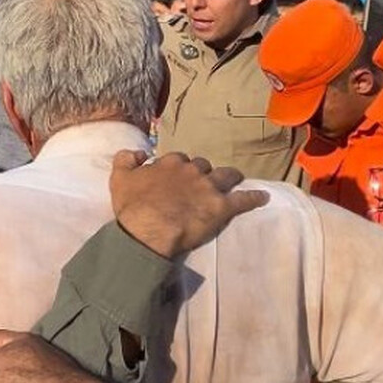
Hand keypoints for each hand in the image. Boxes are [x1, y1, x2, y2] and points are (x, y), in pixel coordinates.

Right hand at [110, 151, 269, 258]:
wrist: (149, 229)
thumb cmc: (133, 207)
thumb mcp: (119, 178)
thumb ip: (125, 160)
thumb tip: (138, 152)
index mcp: (170, 164)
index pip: (179, 159)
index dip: (179, 169)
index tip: (176, 178)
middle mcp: (192, 171)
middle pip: (203, 166)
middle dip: (203, 172)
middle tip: (200, 184)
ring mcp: (209, 188)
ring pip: (226, 176)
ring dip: (230, 176)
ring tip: (235, 179)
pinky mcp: (222, 207)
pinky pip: (244, 200)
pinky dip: (254, 198)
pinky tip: (263, 197)